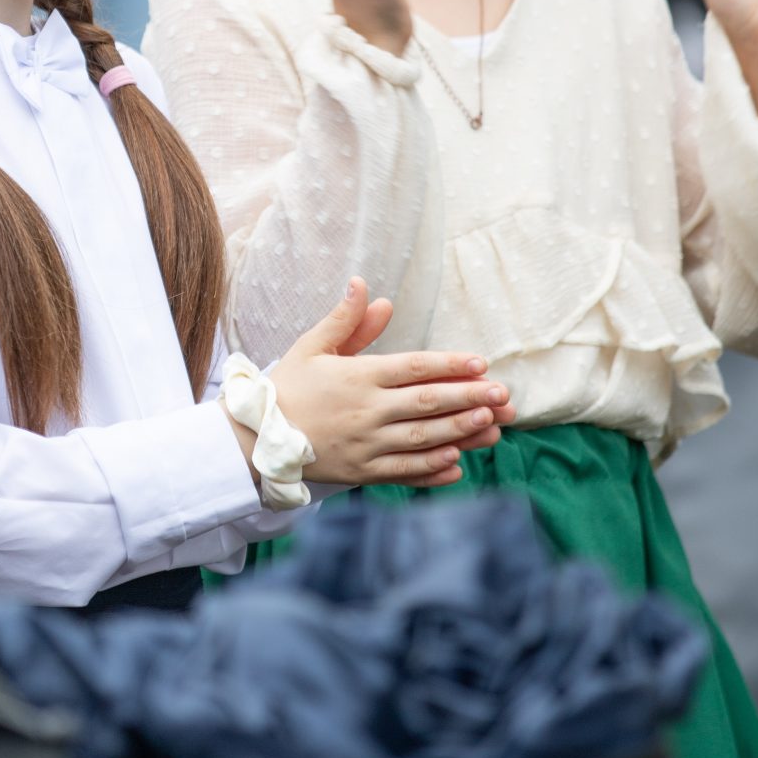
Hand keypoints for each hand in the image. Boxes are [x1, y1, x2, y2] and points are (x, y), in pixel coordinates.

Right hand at [266, 278, 512, 488]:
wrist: (254, 438)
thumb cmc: (286, 387)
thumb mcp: (311, 346)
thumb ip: (345, 320)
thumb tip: (364, 286)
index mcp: (357, 377)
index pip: (414, 367)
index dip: (449, 364)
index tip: (480, 363)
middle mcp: (366, 411)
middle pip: (427, 403)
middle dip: (469, 398)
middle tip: (503, 395)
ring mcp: (366, 444)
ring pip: (422, 439)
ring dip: (460, 432)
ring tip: (492, 425)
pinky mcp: (361, 472)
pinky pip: (403, 472)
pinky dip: (432, 469)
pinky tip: (457, 463)